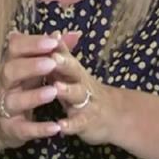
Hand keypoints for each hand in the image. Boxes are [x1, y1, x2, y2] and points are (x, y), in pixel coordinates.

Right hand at [0, 32, 63, 149]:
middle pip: (10, 71)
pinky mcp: (12, 128)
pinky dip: (39, 129)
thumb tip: (70, 34)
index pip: (14, 48)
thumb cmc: (22, 87)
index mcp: (11, 65)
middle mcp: (5, 84)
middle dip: (30, 66)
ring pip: (14, 101)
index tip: (52, 41)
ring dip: (34, 96)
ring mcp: (6, 107)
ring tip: (54, 92)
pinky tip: (56, 127)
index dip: (32, 43)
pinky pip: (24, 129)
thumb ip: (52, 52)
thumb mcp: (34, 68)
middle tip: (51, 63)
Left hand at [49, 31, 120, 145]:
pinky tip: (61, 127)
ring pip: (77, 94)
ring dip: (67, 90)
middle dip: (64, 64)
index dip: (56, 47)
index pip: (64, 54)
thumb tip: (50, 31)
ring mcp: (85, 101)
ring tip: (56, 87)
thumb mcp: (72, 71)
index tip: (46, 39)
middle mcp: (81, 81)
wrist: (112, 114)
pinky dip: (71, 125)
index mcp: (73, 69)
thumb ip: (61, 53)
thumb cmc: (83, 89)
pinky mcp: (87, 122)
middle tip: (53, 58)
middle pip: (73, 70)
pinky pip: (79, 123)